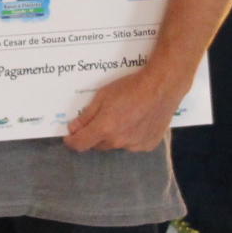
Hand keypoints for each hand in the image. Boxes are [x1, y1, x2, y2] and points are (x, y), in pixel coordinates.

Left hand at [64, 67, 184, 152]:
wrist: (161, 87)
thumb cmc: (130, 87)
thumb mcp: (102, 96)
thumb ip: (86, 115)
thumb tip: (73, 128)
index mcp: (104, 129)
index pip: (81, 144)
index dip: (72, 141)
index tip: (70, 137)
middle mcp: (118, 141)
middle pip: (99, 144)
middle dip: (95, 135)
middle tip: (101, 119)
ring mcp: (135, 145)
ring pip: (117, 144)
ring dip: (114, 136)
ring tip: (123, 117)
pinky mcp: (148, 145)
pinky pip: (133, 144)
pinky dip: (130, 136)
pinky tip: (136, 122)